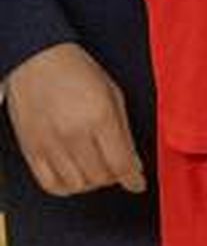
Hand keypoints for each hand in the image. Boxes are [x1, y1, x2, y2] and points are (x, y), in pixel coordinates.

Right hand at [5, 42, 145, 196]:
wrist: (36, 58)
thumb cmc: (76, 71)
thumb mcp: (113, 96)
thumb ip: (125, 133)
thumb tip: (134, 165)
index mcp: (99, 117)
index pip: (121, 164)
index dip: (133, 179)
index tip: (137, 183)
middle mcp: (72, 133)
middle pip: (100, 178)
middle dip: (114, 178)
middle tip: (116, 169)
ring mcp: (49, 142)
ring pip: (77, 185)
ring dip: (91, 183)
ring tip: (95, 169)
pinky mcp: (30, 148)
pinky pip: (50, 183)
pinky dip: (66, 186)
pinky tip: (74, 175)